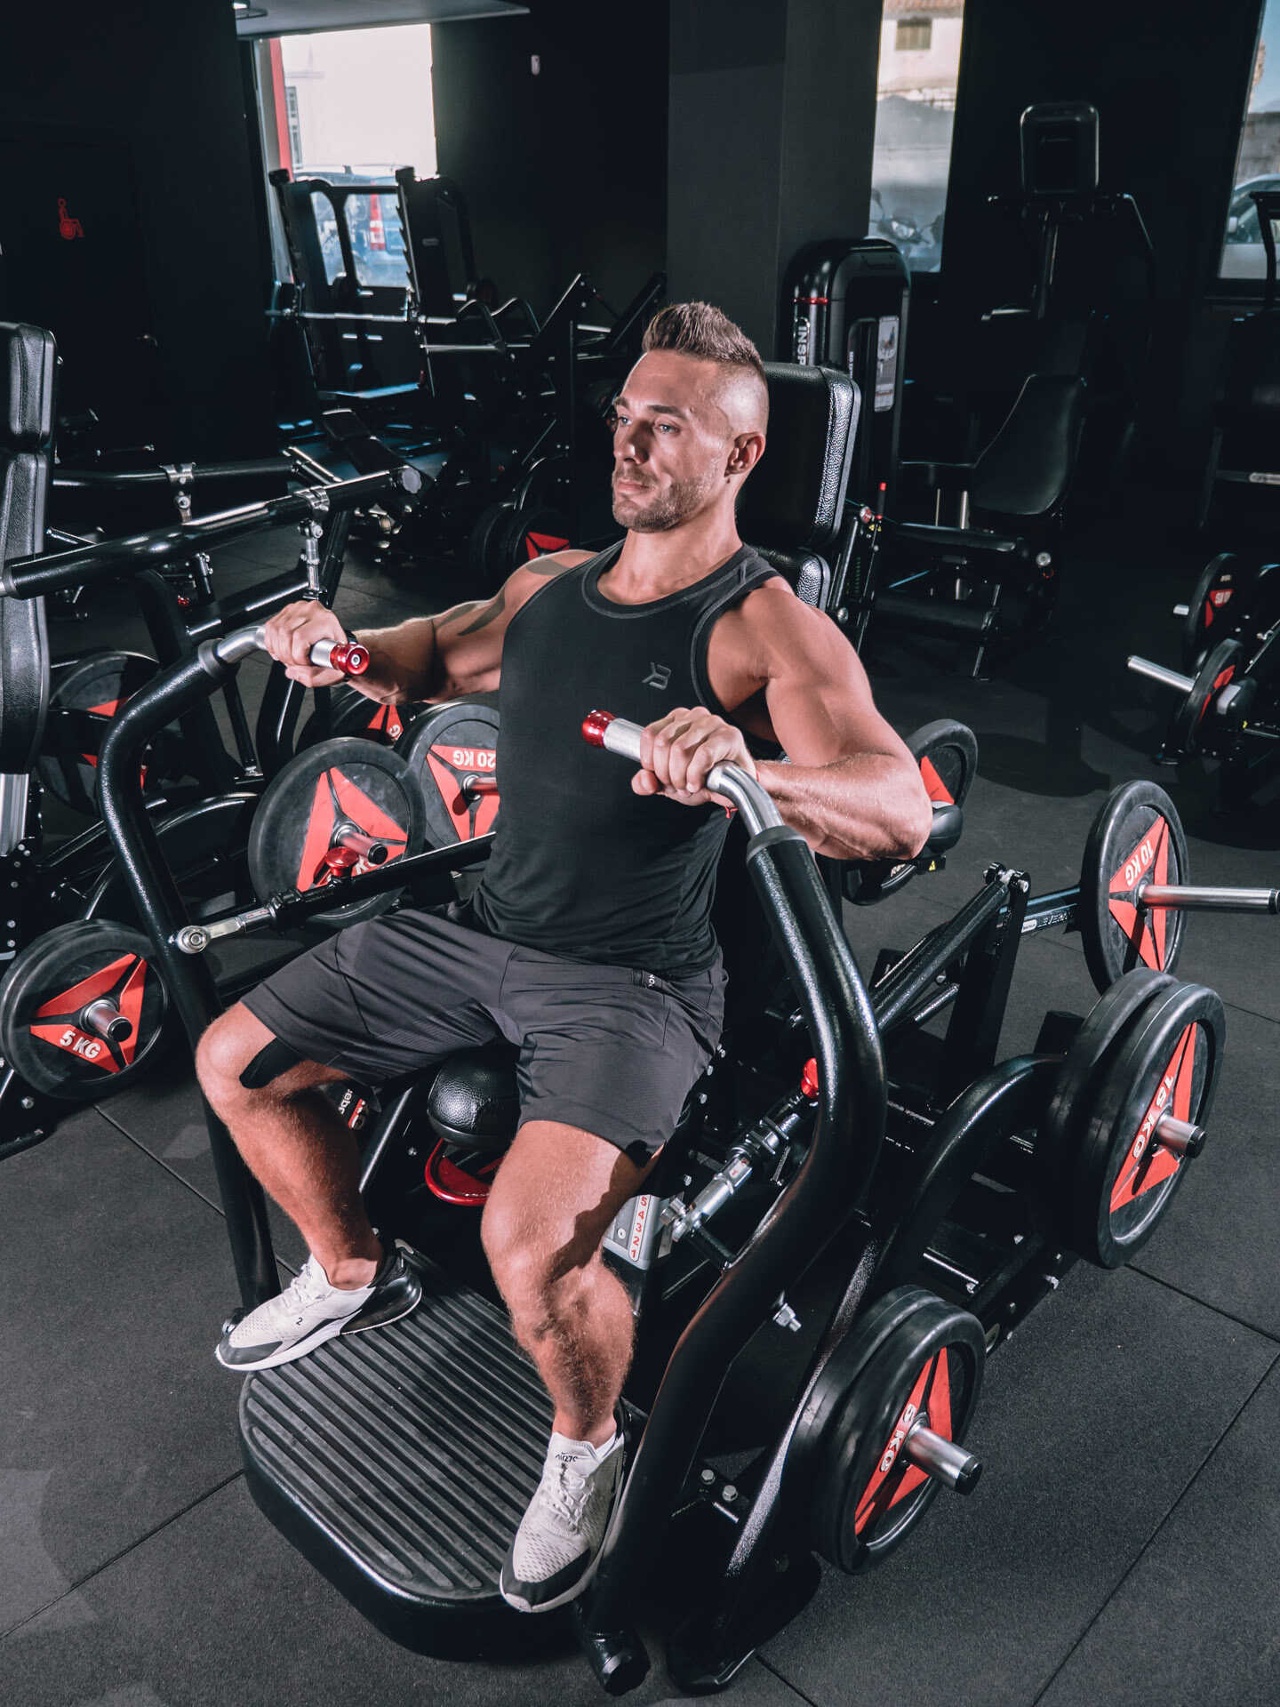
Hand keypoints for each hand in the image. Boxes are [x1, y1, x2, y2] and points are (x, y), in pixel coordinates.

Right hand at [261, 601, 350, 686]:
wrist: (336, 646)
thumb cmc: (336, 654)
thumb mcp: (332, 672)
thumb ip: (313, 677)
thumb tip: (293, 671)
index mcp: (326, 621)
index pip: (300, 638)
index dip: (298, 657)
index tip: (304, 664)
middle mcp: (312, 611)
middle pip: (285, 634)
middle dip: (286, 656)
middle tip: (295, 664)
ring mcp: (298, 608)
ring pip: (276, 631)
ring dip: (279, 650)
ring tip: (290, 657)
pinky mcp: (287, 611)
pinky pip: (270, 628)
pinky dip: (272, 643)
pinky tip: (282, 649)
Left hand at [634, 707, 756, 807]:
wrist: (737, 785)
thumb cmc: (705, 777)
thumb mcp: (668, 782)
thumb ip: (648, 782)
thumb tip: (644, 781)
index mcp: (677, 720)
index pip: (650, 735)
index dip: (651, 762)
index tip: (662, 777)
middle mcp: (694, 716)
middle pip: (663, 743)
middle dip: (666, 774)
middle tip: (677, 786)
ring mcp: (712, 723)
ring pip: (680, 749)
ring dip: (681, 777)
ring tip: (688, 786)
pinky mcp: (729, 736)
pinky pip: (703, 755)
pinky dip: (695, 775)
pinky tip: (698, 784)